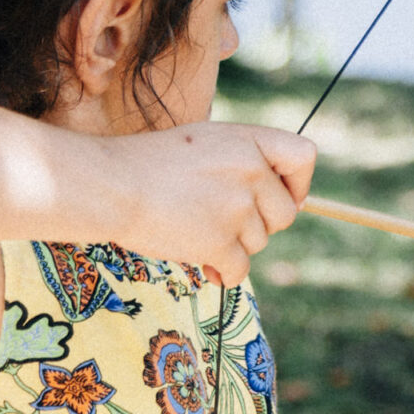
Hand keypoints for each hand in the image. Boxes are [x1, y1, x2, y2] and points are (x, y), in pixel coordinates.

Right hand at [109, 123, 314, 284]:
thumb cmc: (150, 165)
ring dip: (232, 245)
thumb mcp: (206, 143)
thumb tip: (296, 203)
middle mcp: (251, 171)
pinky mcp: (220, 241)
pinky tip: (203, 262)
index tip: (282, 195)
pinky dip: (223, 273)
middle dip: (259, 224)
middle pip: (284, 214)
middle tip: (221, 219)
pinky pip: (239, 270)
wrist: (108, 185)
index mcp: (248, 140)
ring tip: (195, 230)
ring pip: (258, 242)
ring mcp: (237, 207)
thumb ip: (247, 162)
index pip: (304, 156)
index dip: (298, 182)